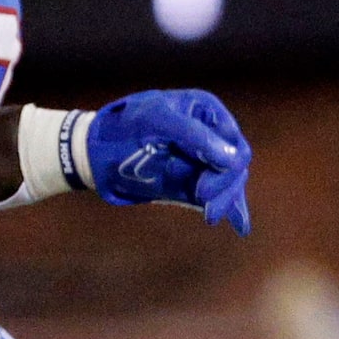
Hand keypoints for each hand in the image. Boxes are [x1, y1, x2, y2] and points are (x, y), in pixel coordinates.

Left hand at [85, 89, 252, 233]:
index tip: (204, 186)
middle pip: (236, 165)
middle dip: (224, 186)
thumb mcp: (158, 121)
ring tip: (210, 216)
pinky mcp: (195, 182)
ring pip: (230, 183)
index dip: (225, 164)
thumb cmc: (127, 127)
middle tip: (204, 203)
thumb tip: (233, 161)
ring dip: (225, 201)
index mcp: (207, 112)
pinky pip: (221, 195)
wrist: (97, 151)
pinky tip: (240, 226)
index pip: (233, 142)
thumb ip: (196, 136)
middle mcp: (211, 134)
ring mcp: (204, 160)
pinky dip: (233, 210)